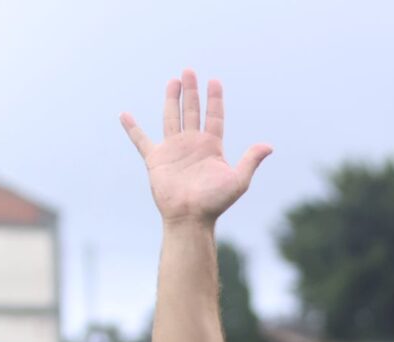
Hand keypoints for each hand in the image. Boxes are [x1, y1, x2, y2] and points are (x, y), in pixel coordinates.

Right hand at [120, 70, 271, 224]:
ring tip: (173, 81)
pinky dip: (132, 128)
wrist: (190, 217)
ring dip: (171, 99)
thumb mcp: (238, 180)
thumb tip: (269, 147)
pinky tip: (125, 115)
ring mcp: (173, 150)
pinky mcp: (156, 159)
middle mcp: (192, 145)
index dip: (214, 99)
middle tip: (189, 71)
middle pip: (192, 111)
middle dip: (191, 91)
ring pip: (171, 118)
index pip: (214, 116)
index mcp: (211, 147)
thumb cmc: (214, 202)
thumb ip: (250, 160)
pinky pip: (141, 140)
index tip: (214, 81)